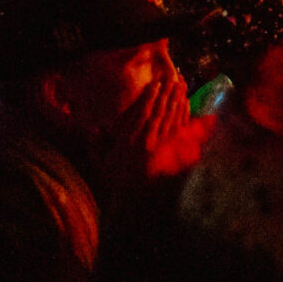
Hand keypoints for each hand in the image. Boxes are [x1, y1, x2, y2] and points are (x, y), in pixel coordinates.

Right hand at [100, 51, 193, 190]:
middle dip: (167, 94)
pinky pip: (181, 130)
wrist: (135, 202)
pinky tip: (187, 105)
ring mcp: (163, 147)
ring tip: (182, 86)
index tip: (155, 84)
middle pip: (160, 112)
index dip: (149, 97)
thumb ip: (97, 145)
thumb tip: (96, 128)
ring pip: (172, 118)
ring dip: (178, 100)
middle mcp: (147, 142)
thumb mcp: (100, 164)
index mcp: (129, 142)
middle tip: (174, 79)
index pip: (141, 114)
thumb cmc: (116, 182)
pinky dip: (185, 115)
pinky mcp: (174, 153)